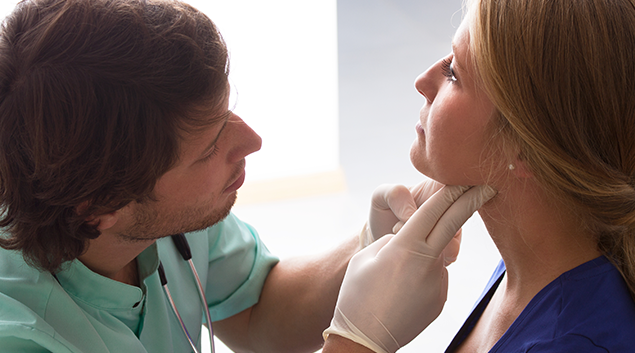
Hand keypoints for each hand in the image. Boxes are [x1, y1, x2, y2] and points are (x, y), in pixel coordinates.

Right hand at [325, 184, 496, 352]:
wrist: (364, 339)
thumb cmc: (357, 293)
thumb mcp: (367, 256)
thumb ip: (394, 240)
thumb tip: (412, 240)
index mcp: (406, 247)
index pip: (434, 211)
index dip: (452, 191)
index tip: (468, 178)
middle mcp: (428, 262)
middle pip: (453, 224)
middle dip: (472, 202)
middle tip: (489, 185)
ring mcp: (438, 283)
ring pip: (436, 255)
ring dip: (424, 255)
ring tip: (393, 281)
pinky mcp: (441, 299)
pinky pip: (434, 277)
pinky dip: (422, 276)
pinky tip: (401, 293)